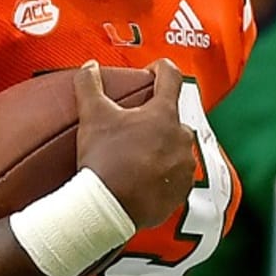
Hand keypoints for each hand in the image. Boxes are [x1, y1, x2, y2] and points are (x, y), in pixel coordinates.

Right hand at [73, 59, 196, 227]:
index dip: (161, 69)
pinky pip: (177, 176)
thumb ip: (90, 85)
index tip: (152, 72)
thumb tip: (89, 67)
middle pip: (172, 117)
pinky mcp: (182, 190)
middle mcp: (182, 138)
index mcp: (164, 114)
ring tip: (136, 156)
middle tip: (133, 127)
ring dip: (161, 148)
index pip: (171, 78)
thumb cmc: (104, 160)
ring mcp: (185, 166)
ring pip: (176, 148)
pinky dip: (163, 175)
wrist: (108, 207)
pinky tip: (143, 178)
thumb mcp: (92, 116)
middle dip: (155, 119)